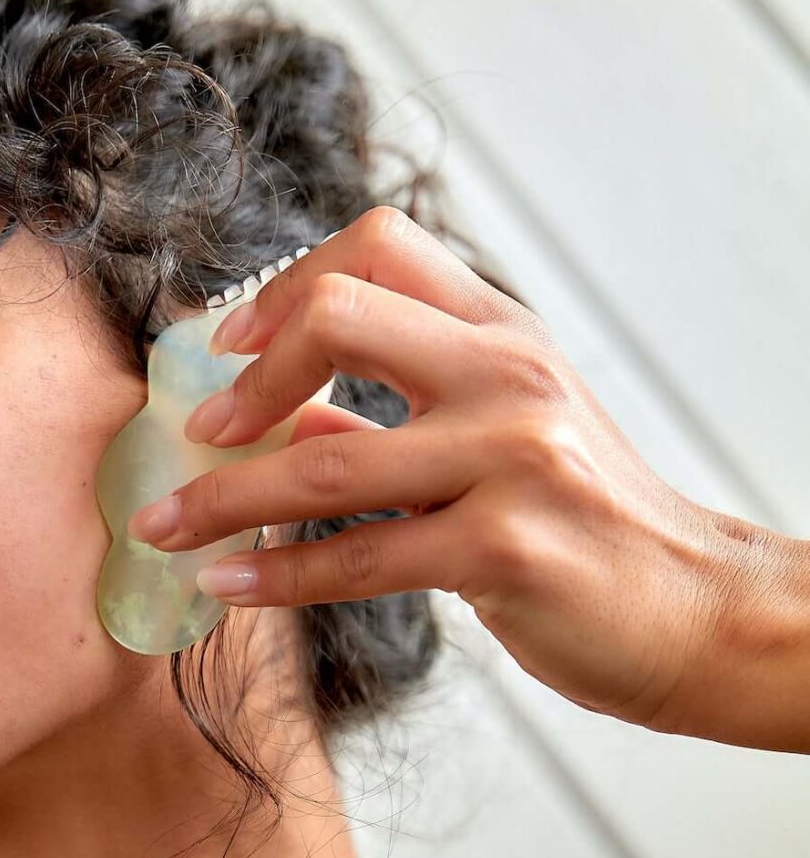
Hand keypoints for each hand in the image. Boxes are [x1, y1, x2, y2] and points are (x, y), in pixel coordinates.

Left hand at [127, 206, 790, 741]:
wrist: (697, 612)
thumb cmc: (586, 529)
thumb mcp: (496, 443)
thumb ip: (389, 419)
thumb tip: (270, 410)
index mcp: (502, 334)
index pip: (375, 245)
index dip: (281, 286)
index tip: (223, 346)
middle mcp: (508, 376)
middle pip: (339, 317)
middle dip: (239, 378)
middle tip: (190, 431)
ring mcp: (512, 459)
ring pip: (324, 458)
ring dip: (220, 495)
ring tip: (160, 525)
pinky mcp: (505, 552)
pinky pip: (357, 558)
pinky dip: (275, 573)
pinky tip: (224, 582)